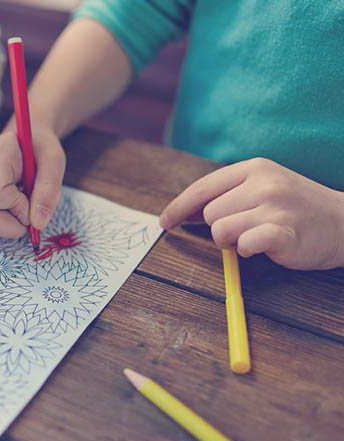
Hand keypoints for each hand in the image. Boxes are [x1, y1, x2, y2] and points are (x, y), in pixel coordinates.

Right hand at [0, 126, 64, 237]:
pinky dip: (0, 224)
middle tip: (29, 209)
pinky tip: (8, 207)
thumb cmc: (39, 149)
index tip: (32, 196)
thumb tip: (38, 223)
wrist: (22, 141)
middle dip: (14, 224)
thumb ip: (49, 190)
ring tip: (19, 204)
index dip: (18, 207)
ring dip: (8, 225)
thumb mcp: (54, 162)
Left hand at [160, 158, 343, 269]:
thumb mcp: (262, 189)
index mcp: (254, 168)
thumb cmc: (296, 209)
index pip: (203, 187)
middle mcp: (264, 183)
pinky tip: (264, 246)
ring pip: (220, 230)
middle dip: (219, 227)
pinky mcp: (284, 232)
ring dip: (232, 241)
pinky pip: (243, 245)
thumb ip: (227, 195)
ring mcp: (275, 206)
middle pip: (209, 213)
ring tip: (256, 237)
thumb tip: (184, 212)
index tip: (165, 222)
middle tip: (246, 229)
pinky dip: (247, 250)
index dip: (179, 207)